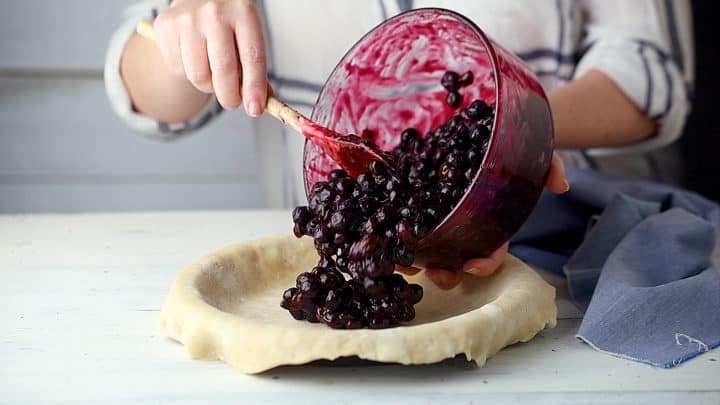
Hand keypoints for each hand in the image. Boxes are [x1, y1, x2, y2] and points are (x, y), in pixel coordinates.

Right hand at [153, 0, 267, 114]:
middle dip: (230, 96)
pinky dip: (188, 75)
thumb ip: (254, 69)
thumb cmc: (228, 23)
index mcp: (243, 12)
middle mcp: (214, 12)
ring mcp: (187, 19)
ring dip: (208, 86)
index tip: (255, 109)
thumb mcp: (248, 36)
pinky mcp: (165, 27)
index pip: (252, 56)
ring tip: (213, 74)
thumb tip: (258, 105)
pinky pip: (178, 70)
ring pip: (198, 76)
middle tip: (233, 102)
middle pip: (223, 69)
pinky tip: (194, 59)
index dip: (254, 87)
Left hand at [397, 152, 568, 288]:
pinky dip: (391, 230)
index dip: (486, 263)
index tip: (473, 266)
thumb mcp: (537, 154)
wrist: (495, 126)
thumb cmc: (519, 148)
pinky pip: (404, 219)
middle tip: (435, 274)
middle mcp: (466, 223)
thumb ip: (549, 168)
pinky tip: (380, 235)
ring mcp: (441, 212)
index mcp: (494, 222)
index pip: (493, 250)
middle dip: (444, 271)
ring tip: (401, 261)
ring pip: (427, 245)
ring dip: (414, 258)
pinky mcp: (419, 197)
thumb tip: (561, 184)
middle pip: (456, 257)